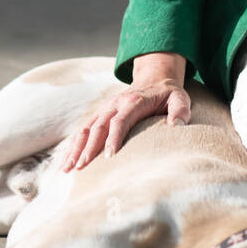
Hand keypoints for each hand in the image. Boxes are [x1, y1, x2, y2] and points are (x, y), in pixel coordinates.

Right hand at [61, 79, 190, 170]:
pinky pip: (82, 130)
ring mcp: (105, 109)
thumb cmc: (168, 94)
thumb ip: (180, 110)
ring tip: (67, 168)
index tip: (109, 156)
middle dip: (89, 147)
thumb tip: (178, 125)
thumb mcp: (180, 98)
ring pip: (86, 128)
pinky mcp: (99, 115)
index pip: (120, 120)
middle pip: (98, 126)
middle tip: (82, 167)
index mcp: (133, 101)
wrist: (154, 79)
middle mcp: (115, 103)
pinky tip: (66, 162)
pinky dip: (73, 146)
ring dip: (75, 148)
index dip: (113, 137)